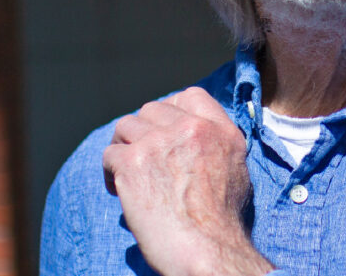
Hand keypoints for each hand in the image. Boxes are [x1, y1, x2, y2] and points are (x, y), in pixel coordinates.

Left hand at [104, 87, 273, 275]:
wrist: (207, 249)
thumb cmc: (221, 224)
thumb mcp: (236, 173)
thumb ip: (216, 147)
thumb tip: (193, 143)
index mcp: (219, 131)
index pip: (190, 96)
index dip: (171, 108)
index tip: (162, 127)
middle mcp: (190, 129)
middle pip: (152, 109)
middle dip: (143, 130)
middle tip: (140, 155)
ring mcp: (159, 142)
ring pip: (126, 126)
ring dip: (123, 147)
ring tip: (125, 171)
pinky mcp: (132, 162)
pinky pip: (109, 153)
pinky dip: (109, 172)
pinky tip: (117, 190)